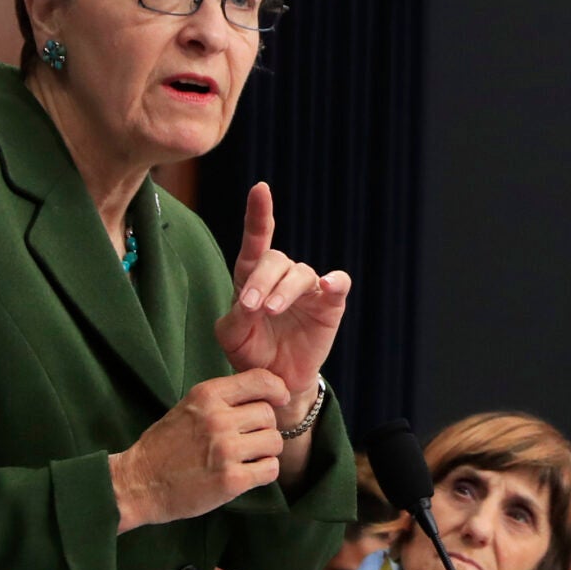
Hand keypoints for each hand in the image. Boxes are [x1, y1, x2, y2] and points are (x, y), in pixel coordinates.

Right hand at [110, 370, 291, 531]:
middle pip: (269, 414)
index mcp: (206, 395)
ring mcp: (225, 450)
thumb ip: (221, 400)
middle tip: (249, 440)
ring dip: (266, 451)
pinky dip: (263, 472)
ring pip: (274, 442)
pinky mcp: (231, 480)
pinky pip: (270, 470)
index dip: (276, 389)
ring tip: (247, 457)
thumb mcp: (188, 407)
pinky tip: (248, 473)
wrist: (138, 483)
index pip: (259, 379)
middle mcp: (218, 419)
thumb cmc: (163, 446)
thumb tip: (264, 395)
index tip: (279, 399)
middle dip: (264, 427)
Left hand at [215, 183, 348, 411]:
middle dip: (261, 280)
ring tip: (272, 310)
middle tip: (251, 306)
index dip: (259, 214)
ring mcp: (308, 288)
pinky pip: (338, 284)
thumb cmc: (251, 352)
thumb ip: (236, 316)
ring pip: (300, 273)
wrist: (276, 380)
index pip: (256, 240)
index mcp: (253, 276)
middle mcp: (282, 276)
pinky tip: (328, 285)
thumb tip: (251, 302)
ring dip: (284, 290)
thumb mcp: (232, 335)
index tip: (260, 189)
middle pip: (275, 259)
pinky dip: (335, 281)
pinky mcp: (330, 304)